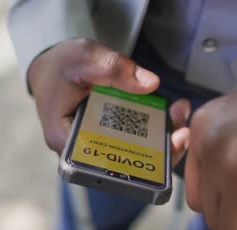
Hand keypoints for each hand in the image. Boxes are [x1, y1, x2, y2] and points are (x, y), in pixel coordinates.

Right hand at [28, 38, 189, 165]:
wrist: (54, 67)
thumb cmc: (61, 66)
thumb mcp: (84, 58)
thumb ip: (113, 68)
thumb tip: (150, 84)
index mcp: (65, 139)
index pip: (101, 162)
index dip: (135, 163)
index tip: (162, 147)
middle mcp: (81, 151)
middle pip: (123, 161)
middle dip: (158, 152)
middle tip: (182, 133)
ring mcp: (97, 145)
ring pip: (133, 152)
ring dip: (161, 139)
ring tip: (181, 116)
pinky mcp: (109, 136)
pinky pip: (134, 139)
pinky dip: (154, 129)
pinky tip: (173, 113)